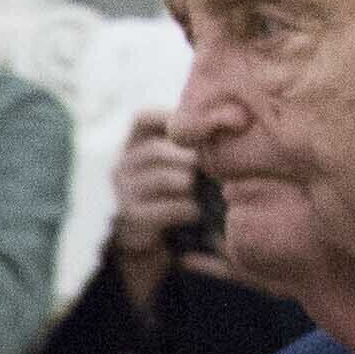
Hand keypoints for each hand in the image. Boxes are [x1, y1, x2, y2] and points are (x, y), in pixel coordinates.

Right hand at [110, 112, 210, 320]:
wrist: (145, 235)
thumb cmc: (169, 189)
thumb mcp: (173, 160)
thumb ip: (190, 142)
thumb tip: (231, 119)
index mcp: (133, 143)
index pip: (143, 118)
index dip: (170, 120)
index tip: (197, 130)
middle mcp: (123, 163)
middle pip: (155, 149)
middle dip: (187, 157)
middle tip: (210, 166)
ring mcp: (123, 190)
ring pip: (162, 177)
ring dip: (189, 182)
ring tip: (201, 189)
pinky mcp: (132, 216)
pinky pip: (166, 208)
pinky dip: (187, 209)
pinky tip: (196, 211)